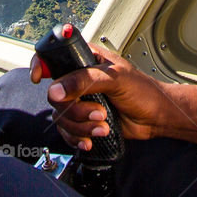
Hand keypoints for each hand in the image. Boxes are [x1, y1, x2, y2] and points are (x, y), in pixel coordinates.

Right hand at [31, 44, 165, 150]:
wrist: (156, 117)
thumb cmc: (143, 91)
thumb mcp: (115, 79)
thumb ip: (84, 81)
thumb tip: (57, 90)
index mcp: (85, 60)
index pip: (53, 57)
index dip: (41, 66)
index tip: (39, 79)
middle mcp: (79, 80)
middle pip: (54, 95)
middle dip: (75, 109)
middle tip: (98, 111)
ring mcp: (81, 101)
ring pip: (61, 116)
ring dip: (81, 126)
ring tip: (102, 124)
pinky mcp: (84, 121)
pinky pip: (68, 131)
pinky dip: (78, 138)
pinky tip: (92, 138)